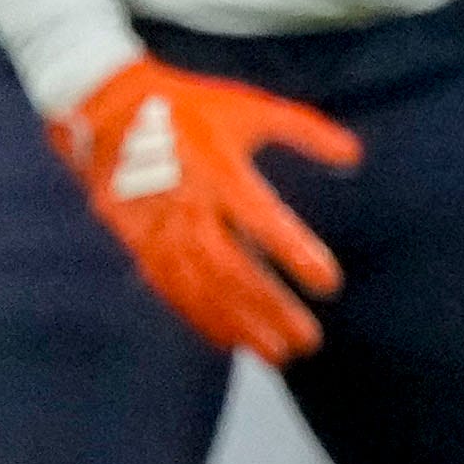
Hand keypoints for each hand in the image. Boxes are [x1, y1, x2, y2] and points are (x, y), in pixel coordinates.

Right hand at [48, 56, 363, 364]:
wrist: (109, 110)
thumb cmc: (191, 109)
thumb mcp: (249, 108)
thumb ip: (305, 131)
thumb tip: (355, 155)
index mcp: (220, 170)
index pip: (264, 220)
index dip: (296, 253)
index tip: (329, 283)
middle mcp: (189, 205)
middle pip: (233, 268)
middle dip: (271, 308)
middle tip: (308, 339)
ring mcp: (160, 228)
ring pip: (203, 288)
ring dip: (240, 324)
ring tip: (276, 354)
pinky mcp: (139, 242)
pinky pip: (172, 289)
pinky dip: (201, 317)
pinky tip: (229, 341)